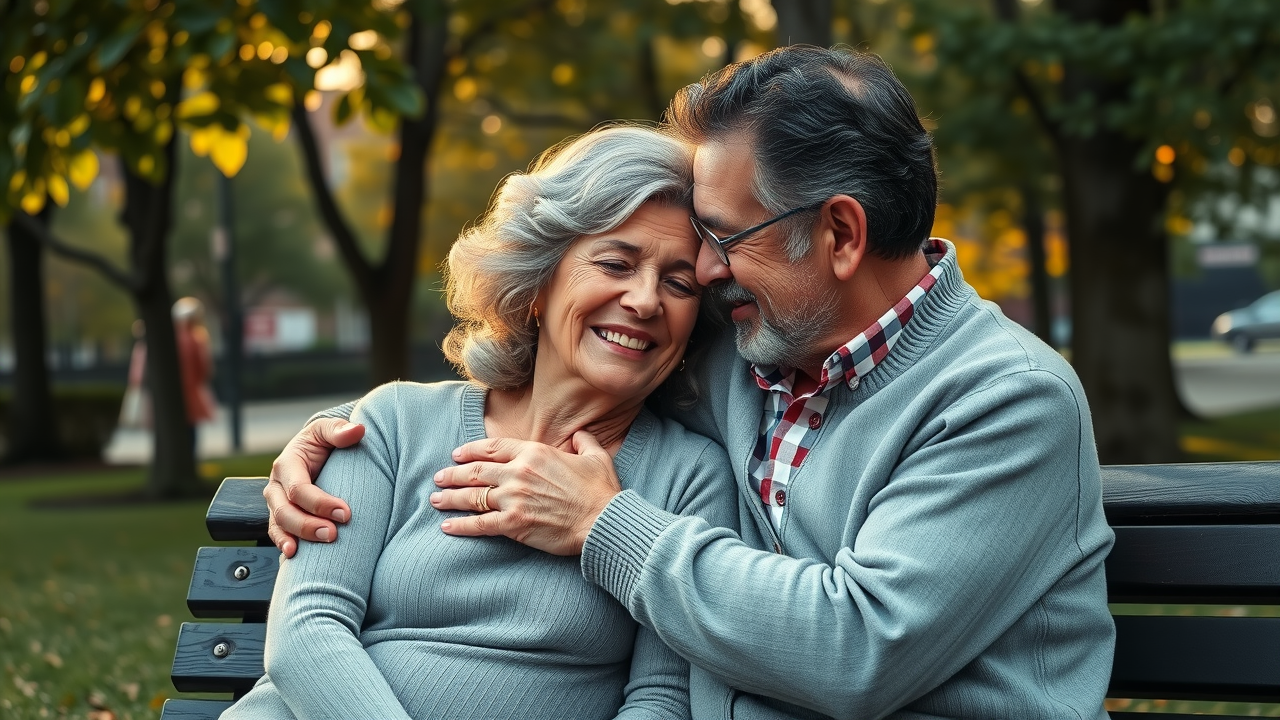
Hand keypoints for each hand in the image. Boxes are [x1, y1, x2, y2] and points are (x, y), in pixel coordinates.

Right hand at [265, 418, 364, 556]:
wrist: (314, 451)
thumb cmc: (323, 441)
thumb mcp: (327, 430)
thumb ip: (339, 430)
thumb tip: (358, 430)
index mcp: (287, 465)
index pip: (299, 489)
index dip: (320, 504)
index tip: (346, 513)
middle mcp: (276, 486)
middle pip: (285, 512)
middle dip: (308, 526)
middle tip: (333, 535)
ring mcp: (276, 504)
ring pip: (280, 526)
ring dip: (298, 538)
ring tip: (318, 547)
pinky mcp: (281, 517)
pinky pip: (278, 534)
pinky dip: (284, 545)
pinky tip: (294, 556)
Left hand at [430, 431, 621, 555]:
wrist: (602, 521)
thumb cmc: (601, 491)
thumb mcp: (596, 456)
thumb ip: (583, 441)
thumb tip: (580, 434)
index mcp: (534, 453)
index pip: (492, 448)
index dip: (471, 450)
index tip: (457, 454)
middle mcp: (518, 473)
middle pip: (475, 471)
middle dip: (453, 474)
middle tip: (439, 478)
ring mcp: (513, 499)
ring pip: (472, 496)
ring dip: (450, 497)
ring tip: (436, 499)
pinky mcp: (513, 524)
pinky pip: (479, 524)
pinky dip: (461, 525)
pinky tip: (447, 526)